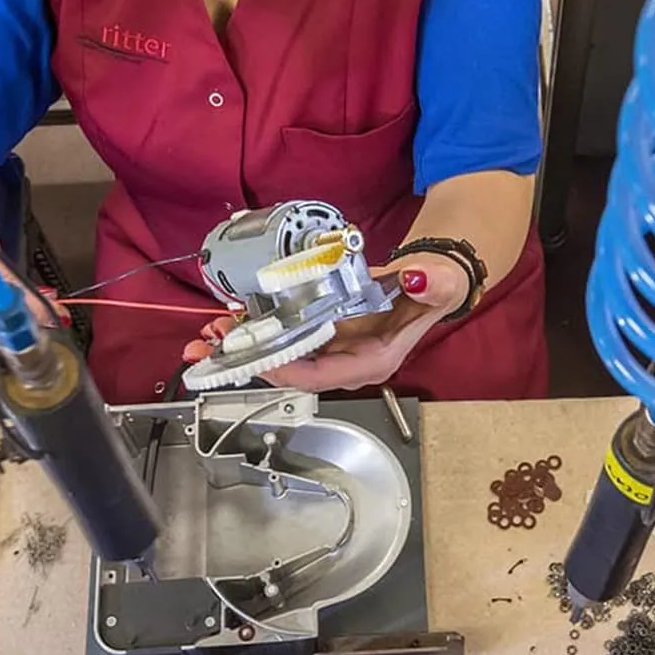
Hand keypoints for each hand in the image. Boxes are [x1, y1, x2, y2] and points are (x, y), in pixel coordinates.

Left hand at [181, 255, 469, 391]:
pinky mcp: (327, 332)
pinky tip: (239, 319)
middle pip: (295, 371)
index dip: (286, 371)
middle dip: (255, 359)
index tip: (257, 360)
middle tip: (215, 346)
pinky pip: (290, 337)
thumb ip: (432, 283)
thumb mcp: (439, 282)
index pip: (322, 377)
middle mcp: (349, 361)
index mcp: (374, 359)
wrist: (431, 278)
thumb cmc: (435, 285)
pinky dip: (264, 329)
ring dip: (252, 346)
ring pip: (287, 356)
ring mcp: (336, 348)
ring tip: (216, 333)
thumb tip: (417, 277)